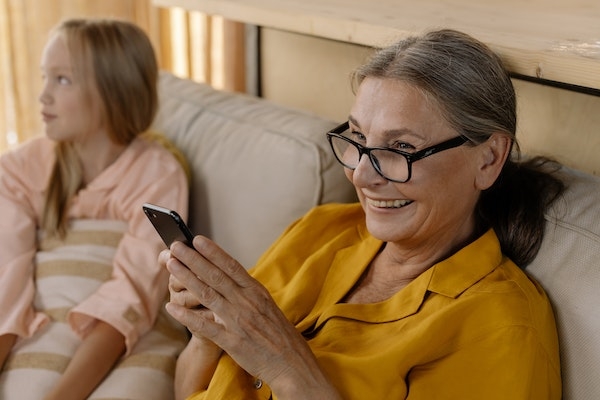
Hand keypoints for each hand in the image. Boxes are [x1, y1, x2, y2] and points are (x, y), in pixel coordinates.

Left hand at [164, 237, 340, 398]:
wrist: (292, 364)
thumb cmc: (280, 335)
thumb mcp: (267, 307)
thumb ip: (248, 294)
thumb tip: (229, 279)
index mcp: (257, 292)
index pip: (231, 266)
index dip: (213, 251)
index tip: (197, 239)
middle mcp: (247, 302)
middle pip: (215, 275)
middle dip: (193, 259)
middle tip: (176, 246)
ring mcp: (238, 321)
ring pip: (207, 294)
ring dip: (187, 278)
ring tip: (171, 265)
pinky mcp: (232, 341)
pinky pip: (204, 326)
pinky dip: (187, 316)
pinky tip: (171, 308)